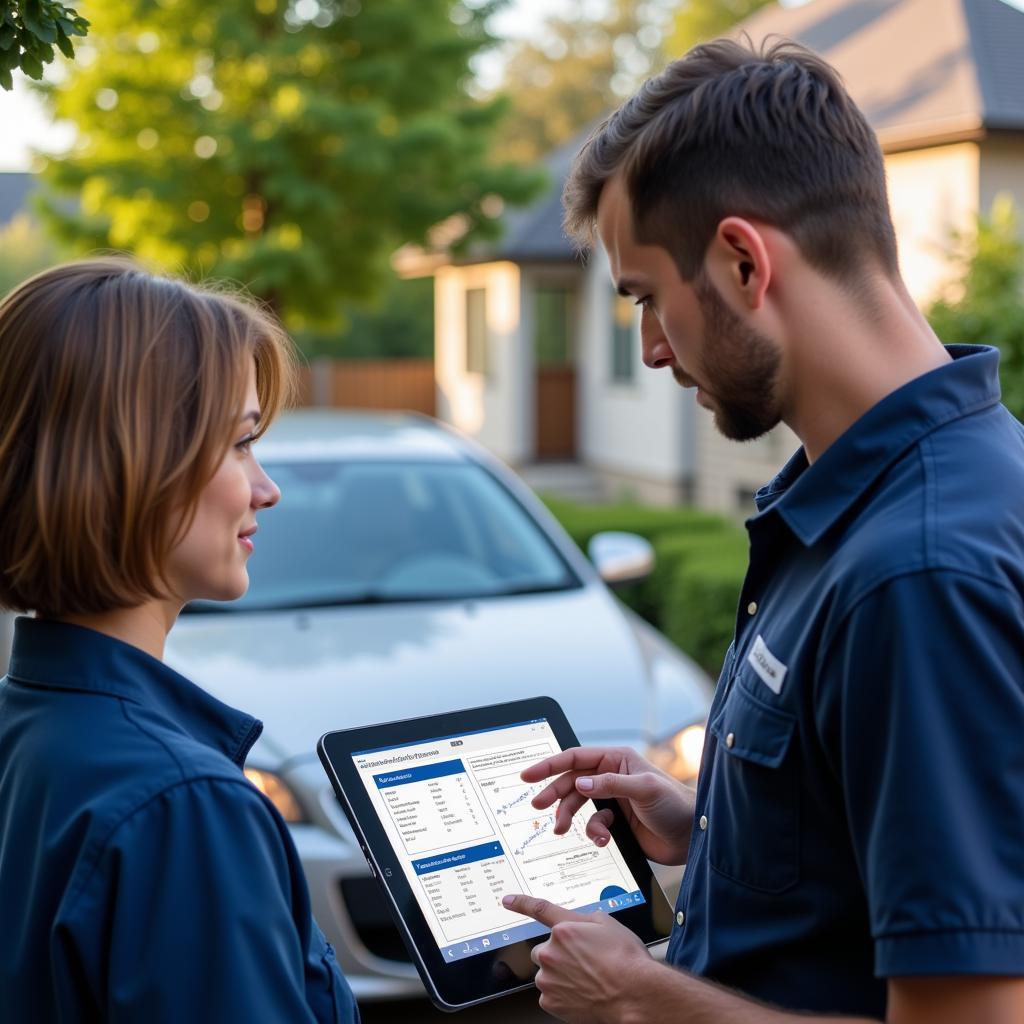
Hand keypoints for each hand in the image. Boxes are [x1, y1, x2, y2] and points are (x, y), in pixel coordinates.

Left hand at [502, 894, 651, 1022]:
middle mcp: (551, 952)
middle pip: (544, 950)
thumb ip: (586, 921)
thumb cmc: (626, 961)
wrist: (634, 995)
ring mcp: (548, 978)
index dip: (521, 903)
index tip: (507, 900)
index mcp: (564, 929)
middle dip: (557, 954)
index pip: (538, 910)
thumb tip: (579, 925)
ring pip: (547, 974)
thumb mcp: (609, 925)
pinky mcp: (550, 1002)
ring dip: (560, 975)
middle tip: (581, 963)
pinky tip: (582, 994)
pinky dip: (563, 995)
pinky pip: (550, 995)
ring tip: (587, 980)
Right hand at [522, 746, 694, 863]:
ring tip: (560, 830)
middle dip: (553, 794)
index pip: (575, 758)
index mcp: (616, 760)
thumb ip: (611, 785)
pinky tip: (603, 840)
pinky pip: (593, 826)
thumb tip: (579, 784)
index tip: (527, 775)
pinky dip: (593, 834)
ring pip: (578, 806)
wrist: (693, 836)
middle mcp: (611, 777)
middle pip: (571, 782)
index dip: (549, 765)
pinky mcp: (616, 822)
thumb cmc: (675, 804)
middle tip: (537, 806)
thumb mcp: (644, 789)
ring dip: (569, 817)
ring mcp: (613, 800)